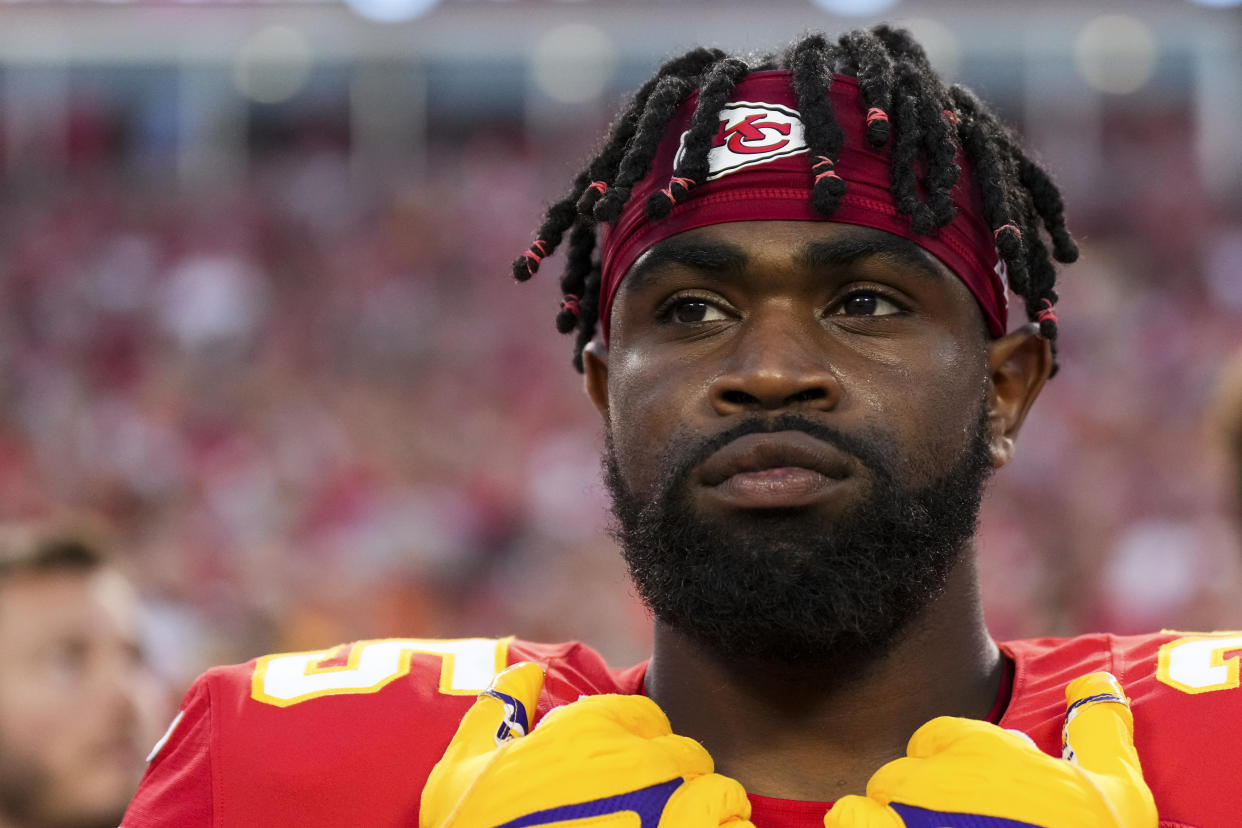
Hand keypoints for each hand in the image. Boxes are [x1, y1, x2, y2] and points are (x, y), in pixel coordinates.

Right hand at [420, 662, 753, 827]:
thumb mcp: (461, 768)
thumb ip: (496, 711)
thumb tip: (525, 670)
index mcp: (583, 729)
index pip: (645, 718)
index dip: (638, 745)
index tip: (626, 775)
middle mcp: (630, 760)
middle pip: (685, 754)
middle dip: (675, 778)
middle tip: (656, 809)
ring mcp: (662, 809)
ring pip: (716, 793)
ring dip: (708, 810)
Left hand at [824, 672, 1155, 827]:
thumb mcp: (1120, 791)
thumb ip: (1100, 729)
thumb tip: (1100, 680)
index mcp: (984, 752)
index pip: (936, 739)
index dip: (952, 766)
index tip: (977, 796)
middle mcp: (936, 780)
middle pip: (901, 776)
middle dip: (921, 800)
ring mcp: (906, 818)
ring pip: (869, 805)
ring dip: (884, 821)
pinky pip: (851, 823)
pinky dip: (861, 827)